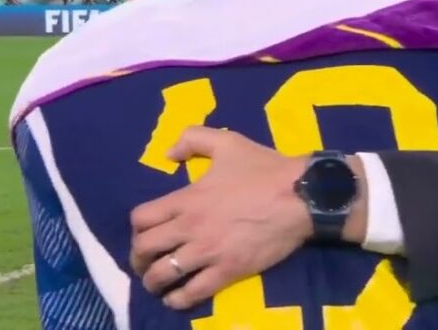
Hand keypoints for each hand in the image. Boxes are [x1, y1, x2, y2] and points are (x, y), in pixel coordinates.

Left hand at [128, 128, 309, 309]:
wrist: (300, 196)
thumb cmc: (263, 169)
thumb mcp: (226, 142)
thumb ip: (192, 139)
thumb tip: (169, 153)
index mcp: (186, 198)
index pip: (141, 219)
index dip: (136, 228)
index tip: (143, 233)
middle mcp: (190, 227)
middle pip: (144, 249)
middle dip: (137, 259)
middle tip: (143, 262)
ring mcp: (208, 251)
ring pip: (164, 274)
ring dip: (153, 282)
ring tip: (157, 284)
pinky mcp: (228, 270)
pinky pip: (194, 292)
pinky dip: (179, 300)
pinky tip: (176, 299)